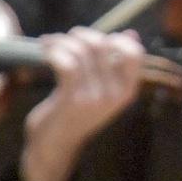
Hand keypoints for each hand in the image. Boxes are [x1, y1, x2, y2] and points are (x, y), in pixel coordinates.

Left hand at [21, 27, 146, 180]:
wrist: (53, 146)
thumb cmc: (76, 113)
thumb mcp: (102, 89)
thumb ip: (115, 64)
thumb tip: (132, 34)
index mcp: (127, 91)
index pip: (135, 54)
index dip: (118, 39)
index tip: (100, 38)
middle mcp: (115, 94)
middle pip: (103, 46)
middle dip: (83, 35)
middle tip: (69, 36)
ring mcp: (94, 97)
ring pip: (83, 52)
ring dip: (64, 41)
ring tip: (51, 42)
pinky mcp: (72, 100)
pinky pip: (67, 64)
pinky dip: (55, 51)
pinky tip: (46, 50)